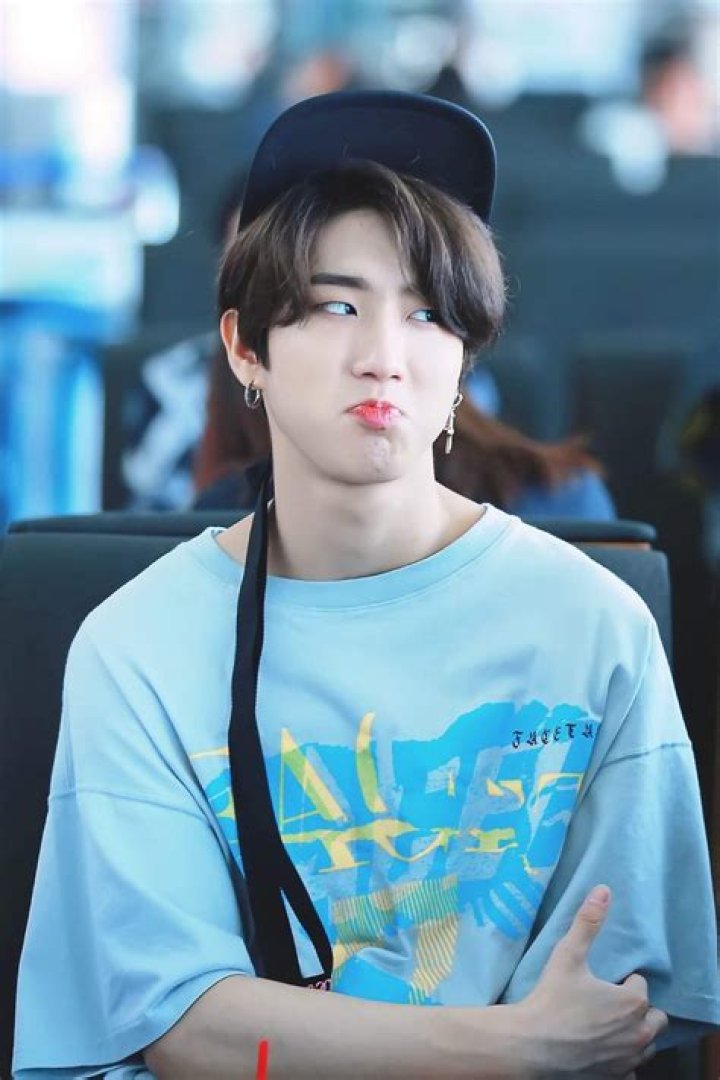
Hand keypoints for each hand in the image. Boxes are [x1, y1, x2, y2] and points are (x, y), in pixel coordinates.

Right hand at [516, 885, 667, 1076]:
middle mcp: (638, 1033)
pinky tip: (603, 1050)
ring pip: (647, 1044)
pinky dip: (623, 1060)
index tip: (603, 981)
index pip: (640, 984)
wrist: (532, 1046)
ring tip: (608, 1024)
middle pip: (655, 1017)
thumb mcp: (568, 955)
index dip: (623, 980)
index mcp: (632, 1002)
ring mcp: (629, 1059)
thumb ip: (587, 923)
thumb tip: (603, 890)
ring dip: (635, 1033)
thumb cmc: (552, 999)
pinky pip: (632, 1069)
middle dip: (638, 1008)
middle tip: (610, 1002)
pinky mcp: (616, 1077)